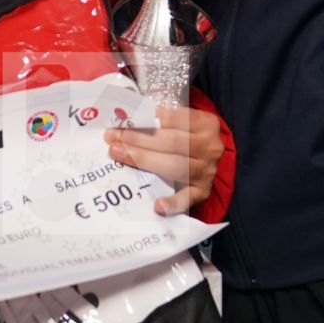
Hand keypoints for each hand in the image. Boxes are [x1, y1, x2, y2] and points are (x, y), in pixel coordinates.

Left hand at [105, 105, 222, 215]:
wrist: (207, 157)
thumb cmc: (185, 135)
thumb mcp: (179, 121)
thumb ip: (157, 119)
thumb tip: (124, 117)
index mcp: (206, 123)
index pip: (171, 119)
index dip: (144, 121)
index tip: (119, 124)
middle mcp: (210, 147)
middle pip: (172, 143)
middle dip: (138, 140)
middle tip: (113, 140)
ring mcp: (207, 171)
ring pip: (175, 166)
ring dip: (144, 161)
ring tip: (120, 155)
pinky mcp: (203, 192)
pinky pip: (188, 199)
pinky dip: (173, 203)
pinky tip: (157, 205)